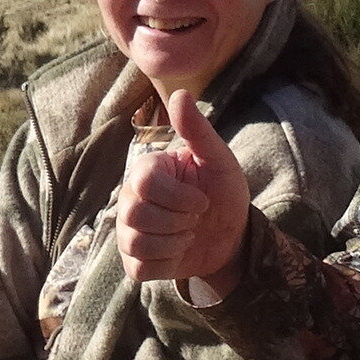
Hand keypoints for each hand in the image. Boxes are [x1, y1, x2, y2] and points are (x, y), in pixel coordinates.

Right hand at [114, 88, 251, 289]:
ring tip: (187, 235)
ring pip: (137, 243)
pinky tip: (177, 253)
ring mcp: (128, 230)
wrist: (231, 238)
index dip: (179, 198)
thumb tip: (180, 93)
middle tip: (195, 219)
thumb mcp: (219, 161)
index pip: (145, 182)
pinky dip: (166, 264)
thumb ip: (198, 130)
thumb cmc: (223, 194)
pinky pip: (138, 267)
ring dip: (174, 243)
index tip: (202, 201)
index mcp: (147, 170)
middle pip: (137, 214)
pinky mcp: (132, 260)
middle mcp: (129, 198)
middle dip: (178, 222)